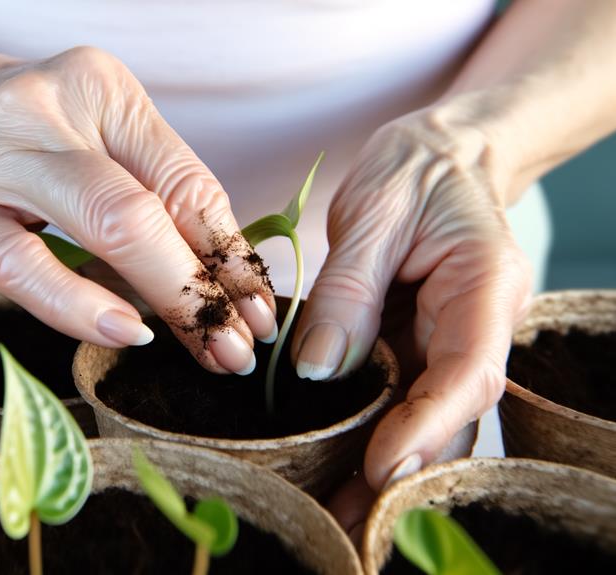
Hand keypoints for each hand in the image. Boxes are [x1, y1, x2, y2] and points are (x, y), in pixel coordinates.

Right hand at [0, 40, 275, 373]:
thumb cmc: (16, 131)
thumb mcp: (88, 134)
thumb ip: (148, 188)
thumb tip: (221, 275)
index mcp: (101, 88)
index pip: (185, 181)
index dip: (232, 253)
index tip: (259, 307)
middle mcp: (49, 110)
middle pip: (151, 207)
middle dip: (207, 287)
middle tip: (239, 344)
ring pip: (100, 227)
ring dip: (164, 299)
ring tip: (203, 349)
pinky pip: (20, 265)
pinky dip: (76, 304)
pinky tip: (118, 331)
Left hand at [291, 107, 531, 526]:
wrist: (440, 156)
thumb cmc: (415, 170)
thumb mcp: (377, 211)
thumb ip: (349, 289)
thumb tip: (320, 368)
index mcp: (485, 287)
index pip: (466, 372)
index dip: (425, 427)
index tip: (380, 466)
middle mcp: (478, 328)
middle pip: (453, 418)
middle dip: (405, 474)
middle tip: (347, 519)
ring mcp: (451, 343)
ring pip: (430, 422)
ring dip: (387, 471)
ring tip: (335, 514)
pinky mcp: (420, 349)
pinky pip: (402, 402)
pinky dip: (372, 438)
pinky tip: (335, 470)